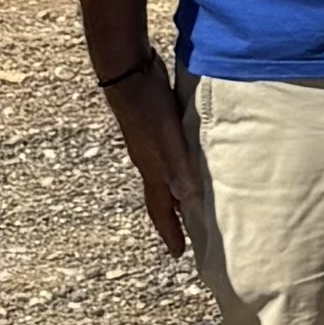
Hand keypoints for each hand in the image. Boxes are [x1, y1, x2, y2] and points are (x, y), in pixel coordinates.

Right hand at [100, 56, 190, 261]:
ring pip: (166, 176)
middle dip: (175, 216)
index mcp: (151, 168)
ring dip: (180, 190)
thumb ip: (177, 165)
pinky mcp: (156, 125)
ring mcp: (150, 143)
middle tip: (191, 232)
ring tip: (197, 200)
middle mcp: (148, 160)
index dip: (170, 231)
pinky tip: (193, 158)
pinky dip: (181, 165)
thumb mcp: (166, 137)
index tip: (179, 253)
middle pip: (162, 196)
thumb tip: (189, 199)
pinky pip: (170, 155)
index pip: (160, 208)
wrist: (126, 71)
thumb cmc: (146, 104)